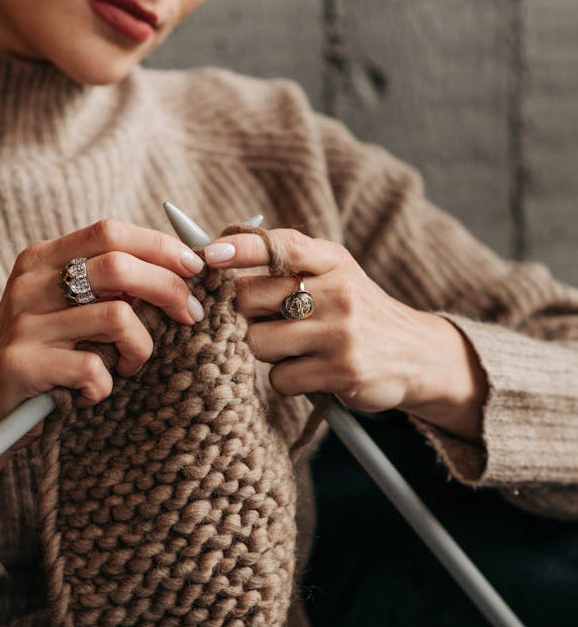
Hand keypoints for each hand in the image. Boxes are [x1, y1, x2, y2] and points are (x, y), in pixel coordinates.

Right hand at [0, 219, 205, 522]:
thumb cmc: (39, 365)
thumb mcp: (65, 316)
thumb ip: (106, 290)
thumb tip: (177, 273)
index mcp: (40, 260)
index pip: (110, 231)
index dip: (160, 246)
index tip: (195, 267)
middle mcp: (28, 284)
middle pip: (119, 266)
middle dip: (169, 290)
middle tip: (189, 317)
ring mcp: (23, 324)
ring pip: (118, 318)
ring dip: (140, 348)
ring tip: (127, 367)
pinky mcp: (22, 365)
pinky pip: (95, 369)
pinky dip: (105, 387)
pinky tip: (89, 396)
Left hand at [203, 229, 486, 441]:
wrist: (417, 355)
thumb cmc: (356, 315)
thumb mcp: (334, 277)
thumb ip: (287, 267)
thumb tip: (213, 261)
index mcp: (332, 260)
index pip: (281, 245)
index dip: (241, 248)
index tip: (210, 255)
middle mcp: (338, 291)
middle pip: (249, 299)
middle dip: (244, 317)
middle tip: (267, 324)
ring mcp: (340, 332)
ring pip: (258, 343)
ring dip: (266, 353)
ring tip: (295, 351)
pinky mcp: (341, 371)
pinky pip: (280, 379)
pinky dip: (286, 381)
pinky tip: (311, 374)